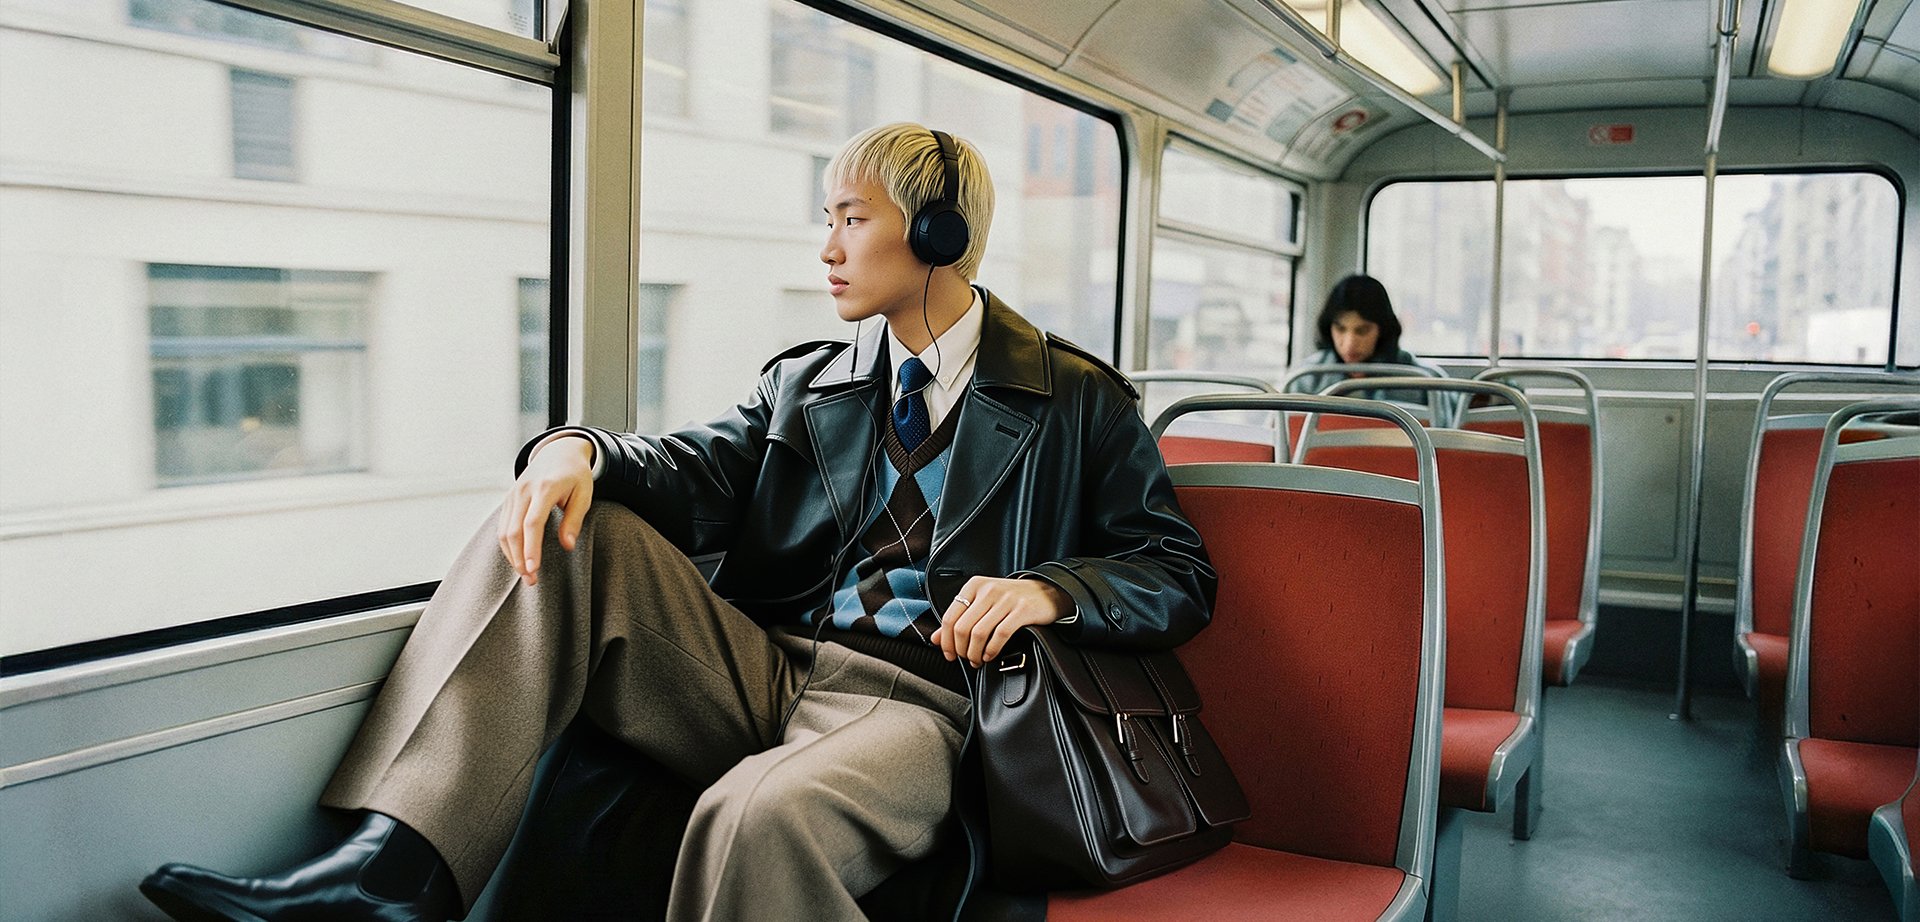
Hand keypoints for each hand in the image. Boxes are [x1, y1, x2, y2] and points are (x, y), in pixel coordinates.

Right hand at [498, 436, 594, 586]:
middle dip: (520, 558)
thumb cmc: (575, 475)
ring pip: (503, 531)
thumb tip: (567, 546)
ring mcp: (513, 495)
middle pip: (513, 530)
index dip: (531, 548)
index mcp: (545, 488)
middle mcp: (524, 491)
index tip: (534, 569)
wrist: (559, 452)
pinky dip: (508, 546)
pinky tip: (518, 559)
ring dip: (512, 556)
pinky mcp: (508, 499)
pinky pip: (502, 526)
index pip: (532, 522)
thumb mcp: (584, 494)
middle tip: (531, 580)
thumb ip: (574, 519)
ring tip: (526, 575)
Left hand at [932, 576, 1072, 666]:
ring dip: (975, 653)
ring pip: (979, 633)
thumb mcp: (983, 604)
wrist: (1047, 593)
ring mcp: (1006, 599)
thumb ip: (959, 619)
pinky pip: (1000, 635)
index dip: (946, 641)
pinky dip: (992, 650)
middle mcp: (988, 589)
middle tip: (966, 660)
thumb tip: (935, 639)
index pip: (950, 617)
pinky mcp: (1022, 610)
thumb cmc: (1012, 600)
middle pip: (962, 627)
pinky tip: (990, 655)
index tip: (949, 655)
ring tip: (977, 660)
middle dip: (961, 650)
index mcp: (974, 585)